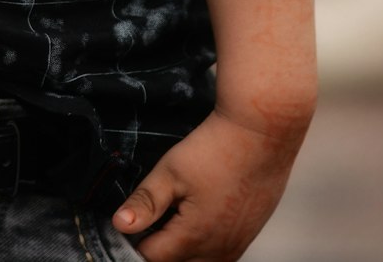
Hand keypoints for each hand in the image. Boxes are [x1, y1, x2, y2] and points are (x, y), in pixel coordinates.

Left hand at [111, 108, 306, 261]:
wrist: (262, 134)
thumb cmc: (217, 149)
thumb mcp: (171, 171)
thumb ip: (145, 203)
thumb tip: (120, 225)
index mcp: (194, 239)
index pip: (151, 257)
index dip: (136, 237)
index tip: (136, 213)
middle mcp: (218, 252)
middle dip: (161, 243)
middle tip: (160, 207)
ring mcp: (237, 246)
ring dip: (183, 244)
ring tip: (181, 207)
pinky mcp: (249, 236)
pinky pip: (219, 254)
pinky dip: (205, 241)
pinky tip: (202, 210)